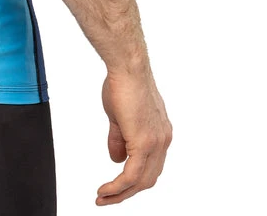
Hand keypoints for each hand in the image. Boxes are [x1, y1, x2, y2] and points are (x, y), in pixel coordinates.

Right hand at [95, 68, 171, 205]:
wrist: (127, 68)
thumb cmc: (124, 84)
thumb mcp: (120, 117)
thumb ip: (120, 139)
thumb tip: (116, 159)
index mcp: (160, 134)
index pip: (150, 167)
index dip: (133, 181)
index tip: (117, 187)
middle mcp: (162, 140)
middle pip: (147, 179)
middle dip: (126, 193)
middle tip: (108, 198)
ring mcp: (156, 142)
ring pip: (140, 181)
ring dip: (120, 193)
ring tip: (103, 197)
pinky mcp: (144, 142)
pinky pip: (131, 174)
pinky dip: (118, 187)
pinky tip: (106, 190)